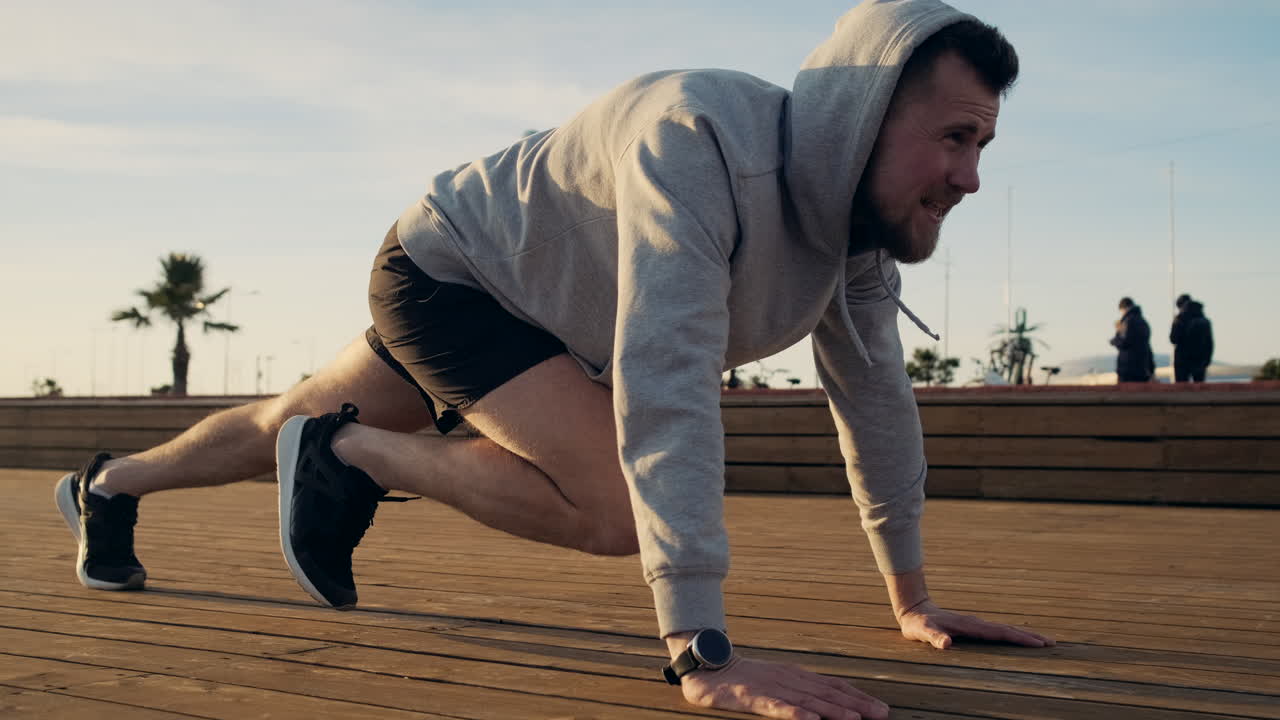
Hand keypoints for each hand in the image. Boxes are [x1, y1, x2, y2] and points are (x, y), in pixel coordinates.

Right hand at [680, 657, 889, 719]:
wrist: (709, 667)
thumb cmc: (745, 678)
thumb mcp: (777, 680)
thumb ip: (801, 689)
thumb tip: (827, 701)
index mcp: (796, 675)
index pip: (833, 685)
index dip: (857, 696)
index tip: (880, 707)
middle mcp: (789, 678)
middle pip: (827, 693)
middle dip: (856, 704)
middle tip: (881, 714)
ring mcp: (771, 687)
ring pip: (807, 701)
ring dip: (833, 710)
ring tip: (855, 718)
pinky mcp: (753, 697)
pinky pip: (776, 707)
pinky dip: (794, 713)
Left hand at [896, 599, 1054, 649]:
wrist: (914, 608)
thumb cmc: (917, 623)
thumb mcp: (922, 632)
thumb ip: (934, 637)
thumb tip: (947, 643)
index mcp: (970, 626)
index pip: (999, 633)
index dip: (1019, 638)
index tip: (1038, 643)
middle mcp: (976, 623)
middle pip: (1008, 629)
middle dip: (1030, 636)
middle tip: (1052, 642)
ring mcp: (976, 623)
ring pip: (1005, 629)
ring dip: (1024, 634)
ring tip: (1043, 641)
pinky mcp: (973, 626)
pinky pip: (998, 631)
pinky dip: (1012, 634)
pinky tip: (1018, 638)